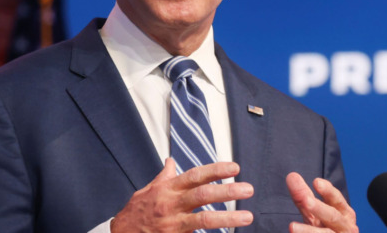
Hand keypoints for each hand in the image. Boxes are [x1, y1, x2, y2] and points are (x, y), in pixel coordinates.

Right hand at [111, 158, 253, 232]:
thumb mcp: (149, 189)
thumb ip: (165, 176)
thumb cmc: (138, 210)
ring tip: (248, 217)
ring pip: (203, 219)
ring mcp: (173, 224)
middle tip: (248, 189)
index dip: (215, 170)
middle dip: (227, 191)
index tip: (235, 168)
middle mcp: (172, 204)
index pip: (195, 175)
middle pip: (203, 195)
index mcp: (168, 189)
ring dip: (228, 218)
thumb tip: (171, 161)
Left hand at [286, 172, 358, 232]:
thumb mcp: (314, 212)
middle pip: (332, 216)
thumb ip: (304, 196)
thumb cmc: (325, 227)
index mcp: (344, 212)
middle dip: (319, 208)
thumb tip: (292, 176)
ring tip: (292, 227)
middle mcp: (346, 226)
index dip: (327, 191)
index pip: (336, 199)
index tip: (316, 181)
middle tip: (306, 201)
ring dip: (309, 231)